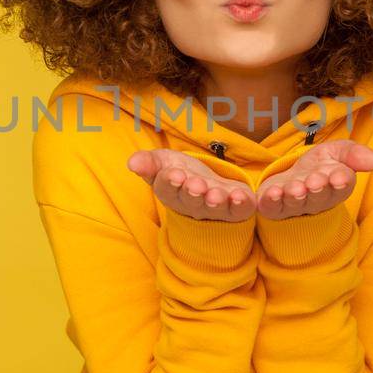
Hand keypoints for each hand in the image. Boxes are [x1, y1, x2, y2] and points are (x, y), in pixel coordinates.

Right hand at [126, 148, 256, 221]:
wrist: (209, 184)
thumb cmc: (182, 173)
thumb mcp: (163, 162)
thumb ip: (148, 163)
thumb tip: (132, 162)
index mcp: (172, 193)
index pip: (168, 189)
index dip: (170, 182)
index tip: (174, 174)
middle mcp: (193, 205)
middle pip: (192, 201)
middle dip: (193, 193)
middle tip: (195, 185)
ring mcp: (215, 209)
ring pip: (215, 207)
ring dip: (216, 200)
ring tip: (215, 193)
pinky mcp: (237, 209)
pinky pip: (240, 210)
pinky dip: (241, 204)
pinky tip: (239, 196)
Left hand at [255, 140, 372, 220]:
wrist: (289, 176)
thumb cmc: (318, 166)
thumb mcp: (336, 152)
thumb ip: (354, 154)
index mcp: (336, 187)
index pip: (341, 186)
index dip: (340, 182)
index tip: (340, 177)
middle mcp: (316, 199)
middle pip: (319, 197)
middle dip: (317, 189)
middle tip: (315, 182)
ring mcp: (294, 205)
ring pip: (296, 203)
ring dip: (295, 195)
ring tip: (295, 188)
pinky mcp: (272, 207)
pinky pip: (272, 207)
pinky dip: (272, 201)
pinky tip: (273, 193)